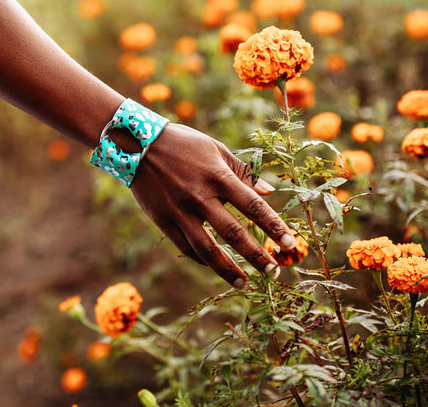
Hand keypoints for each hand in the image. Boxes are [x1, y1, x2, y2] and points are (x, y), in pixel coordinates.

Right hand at [130, 123, 294, 286]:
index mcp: (217, 176)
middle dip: (256, 255)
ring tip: (244, 283)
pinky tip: (213, 266)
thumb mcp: (215, 149)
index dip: (274, 226)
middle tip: (273, 271)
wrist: (137, 144)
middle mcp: (199, 196)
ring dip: (227, 269)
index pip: (252, 206)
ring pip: (206, 249)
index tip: (290, 243)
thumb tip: (269, 192)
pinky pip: (185, 247)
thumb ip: (243, 171)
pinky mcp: (163, 220)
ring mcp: (179, 211)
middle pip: (232, 233)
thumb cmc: (182, 143)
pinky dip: (201, 259)